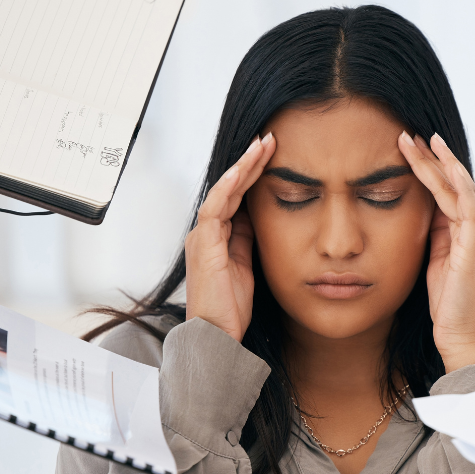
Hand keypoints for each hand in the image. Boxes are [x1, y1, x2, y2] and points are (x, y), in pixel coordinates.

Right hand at [184, 134, 275, 341]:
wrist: (216, 334)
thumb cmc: (230, 307)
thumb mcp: (246, 266)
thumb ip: (247, 240)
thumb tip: (258, 217)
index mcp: (217, 237)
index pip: (236, 196)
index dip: (253, 174)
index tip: (271, 155)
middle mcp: (206, 232)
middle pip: (229, 188)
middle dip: (250, 162)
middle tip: (269, 139)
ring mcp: (203, 237)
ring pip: (222, 191)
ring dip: (242, 166)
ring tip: (261, 146)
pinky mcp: (203, 245)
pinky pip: (214, 208)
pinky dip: (227, 187)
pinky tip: (241, 170)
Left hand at [397, 132, 474, 372]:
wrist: (462, 338)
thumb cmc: (446, 307)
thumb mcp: (433, 264)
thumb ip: (432, 238)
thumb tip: (419, 214)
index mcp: (464, 234)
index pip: (448, 192)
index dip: (429, 170)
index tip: (408, 150)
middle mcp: (474, 230)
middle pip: (454, 184)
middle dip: (432, 158)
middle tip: (409, 135)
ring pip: (461, 188)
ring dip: (440, 163)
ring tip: (421, 140)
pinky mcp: (473, 246)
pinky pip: (468, 206)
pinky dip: (457, 183)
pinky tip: (443, 165)